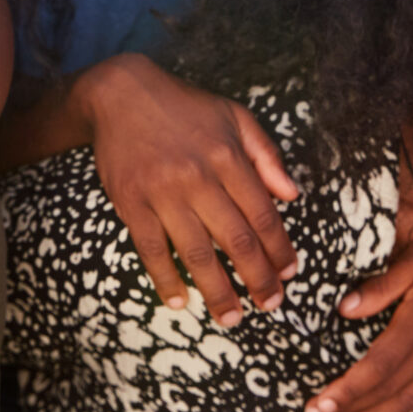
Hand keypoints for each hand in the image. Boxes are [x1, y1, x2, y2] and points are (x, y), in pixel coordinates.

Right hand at [86, 54, 300, 328]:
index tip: (289, 274)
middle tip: (271, 306)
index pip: (262, 214)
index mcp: (228, 157)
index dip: (279, 249)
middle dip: (257, 279)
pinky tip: (179, 300)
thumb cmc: (184, 107)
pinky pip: (151, 249)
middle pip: (235, 240)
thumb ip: (267, 156)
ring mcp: (162, 193)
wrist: (121, 94)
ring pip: (196, 252)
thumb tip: (291, 195)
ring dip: (217, 290)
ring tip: (232, 317)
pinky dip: (166, 278)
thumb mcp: (235, 117)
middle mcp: (198, 178)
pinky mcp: (131, 203)